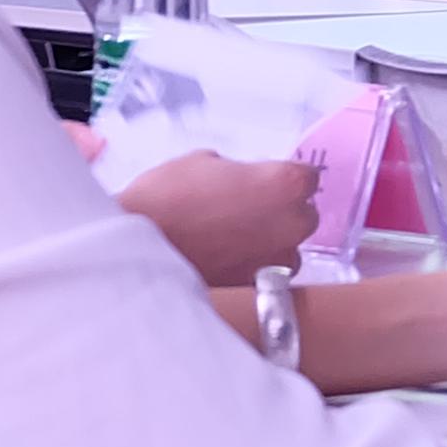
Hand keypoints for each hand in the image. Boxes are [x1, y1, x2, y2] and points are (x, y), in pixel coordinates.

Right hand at [117, 151, 321, 287]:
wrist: (138, 247)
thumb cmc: (167, 197)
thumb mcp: (203, 162)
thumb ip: (238, 171)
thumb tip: (241, 180)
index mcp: (287, 183)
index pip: (308, 177)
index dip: (283, 178)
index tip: (267, 181)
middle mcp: (294, 222)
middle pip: (304, 213)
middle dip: (281, 210)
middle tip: (246, 208)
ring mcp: (280, 258)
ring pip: (289, 246)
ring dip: (271, 241)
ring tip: (233, 236)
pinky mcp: (260, 285)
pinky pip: (269, 271)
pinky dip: (254, 265)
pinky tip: (227, 257)